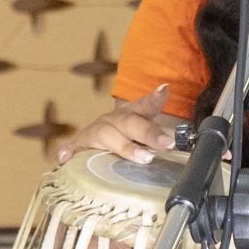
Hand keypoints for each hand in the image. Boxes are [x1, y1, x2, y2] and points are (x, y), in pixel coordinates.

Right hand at [55, 85, 176, 165]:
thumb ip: (164, 133)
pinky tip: (64, 157)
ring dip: (125, 147)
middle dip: (149, 133)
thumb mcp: (146, 131)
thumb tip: (184, 134)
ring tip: (144, 157)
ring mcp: (95, 131)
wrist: (99, 136)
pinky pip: (72, 148)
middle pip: (131, 123)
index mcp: (131, 114)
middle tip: (167, 144)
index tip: (164, 90)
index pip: (144, 105)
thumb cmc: (127, 134)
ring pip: (108, 135)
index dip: (154, 98)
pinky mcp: (79, 145)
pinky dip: (68, 151)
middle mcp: (114, 120)